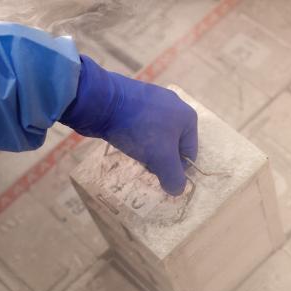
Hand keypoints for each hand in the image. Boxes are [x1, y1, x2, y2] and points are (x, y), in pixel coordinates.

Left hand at [60, 55, 197, 195]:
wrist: (102, 102)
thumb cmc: (139, 129)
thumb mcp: (161, 158)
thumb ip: (174, 177)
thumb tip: (177, 190)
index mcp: (187, 117)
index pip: (189, 154)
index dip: (174, 168)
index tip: (156, 171)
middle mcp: (174, 105)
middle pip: (172, 144)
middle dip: (159, 157)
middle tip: (143, 160)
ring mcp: (154, 100)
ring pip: (156, 135)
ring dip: (146, 148)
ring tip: (132, 148)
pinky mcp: (135, 100)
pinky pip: (141, 124)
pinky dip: (135, 134)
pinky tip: (124, 136)